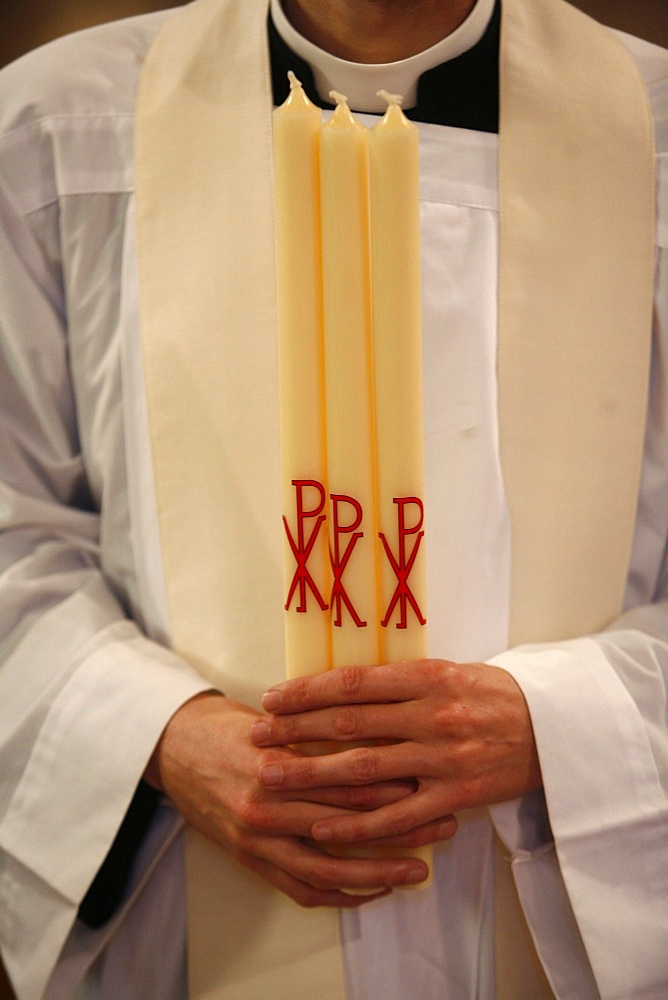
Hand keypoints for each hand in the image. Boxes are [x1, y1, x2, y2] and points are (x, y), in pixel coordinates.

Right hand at [145, 692, 433, 906]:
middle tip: (443, 824)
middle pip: (348, 823)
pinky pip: (300, 887)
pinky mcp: (249, 859)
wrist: (172, 748)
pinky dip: (338, 894)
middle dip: (401, 827)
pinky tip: (369, 891)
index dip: (393, 785)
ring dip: (377, 871)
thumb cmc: (227, 726)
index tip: (432, 783)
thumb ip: (318, 732)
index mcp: (277, 762)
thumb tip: (381, 731)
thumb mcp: (273, 719)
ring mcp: (257, 837)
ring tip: (416, 869)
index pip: (347, 779)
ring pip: (328, 866)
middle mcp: (268, 804)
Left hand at [253, 660, 541, 844]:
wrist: (554, 728)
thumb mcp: (450, 672)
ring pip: (365, 768)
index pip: (354, 684)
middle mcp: (431, 716)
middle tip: (257, 735)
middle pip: (349, 723)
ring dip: (313, 774)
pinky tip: (322, 825)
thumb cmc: (496, 694)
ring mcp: (443, 759)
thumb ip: (402, 682)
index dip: (308, 691)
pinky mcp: (455, 796)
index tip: (273, 698)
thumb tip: (346, 685)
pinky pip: (398, 814)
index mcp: (428, 678)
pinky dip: (358, 822)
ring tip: (272, 777)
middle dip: (296, 729)